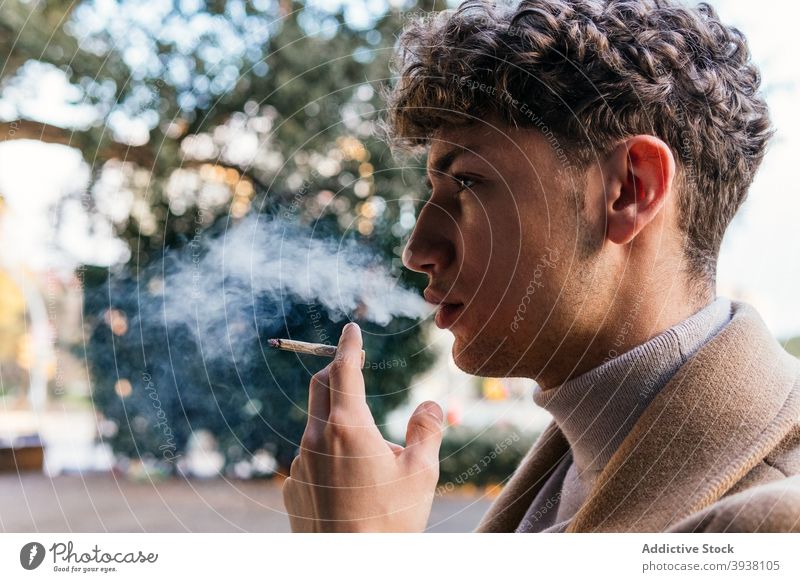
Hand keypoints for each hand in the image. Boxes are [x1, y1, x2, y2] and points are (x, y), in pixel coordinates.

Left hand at [281, 322, 443, 531]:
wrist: (352, 569)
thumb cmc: (390, 523)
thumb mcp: (421, 473)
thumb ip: (427, 431)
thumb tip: (429, 406)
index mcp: (347, 428)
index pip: (343, 371)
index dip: (348, 346)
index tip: (350, 329)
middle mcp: (316, 439)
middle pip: (320, 388)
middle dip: (335, 371)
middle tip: (351, 363)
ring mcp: (299, 465)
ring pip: (316, 426)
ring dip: (337, 420)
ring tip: (368, 450)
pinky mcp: (293, 489)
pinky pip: (309, 458)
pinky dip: (327, 453)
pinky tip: (347, 480)